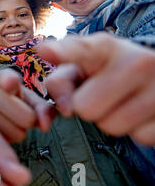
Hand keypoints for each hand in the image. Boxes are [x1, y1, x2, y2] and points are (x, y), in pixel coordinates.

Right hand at [0, 68, 55, 141]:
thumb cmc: (15, 102)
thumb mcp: (31, 100)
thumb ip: (44, 109)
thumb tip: (45, 127)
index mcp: (1, 77)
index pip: (8, 79)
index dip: (11, 82)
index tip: (12, 83)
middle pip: (26, 117)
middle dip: (29, 120)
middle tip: (18, 114)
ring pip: (17, 133)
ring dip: (19, 131)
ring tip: (8, 121)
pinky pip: (6, 141)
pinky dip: (8, 139)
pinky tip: (0, 129)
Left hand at [37, 32, 154, 145]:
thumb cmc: (108, 74)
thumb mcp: (82, 70)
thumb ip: (60, 83)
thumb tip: (64, 109)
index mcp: (106, 48)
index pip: (82, 50)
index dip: (61, 52)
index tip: (43, 51)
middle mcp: (136, 61)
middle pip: (85, 108)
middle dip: (89, 109)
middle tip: (105, 95)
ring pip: (112, 126)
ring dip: (112, 121)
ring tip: (124, 102)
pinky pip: (139, 137)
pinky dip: (137, 130)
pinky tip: (143, 112)